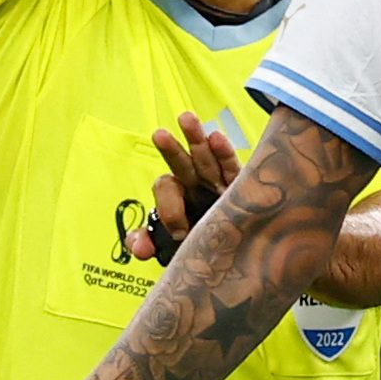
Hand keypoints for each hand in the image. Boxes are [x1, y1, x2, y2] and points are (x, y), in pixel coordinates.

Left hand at [131, 112, 241, 263]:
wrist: (234, 260)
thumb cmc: (201, 247)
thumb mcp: (172, 249)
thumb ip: (149, 243)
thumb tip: (139, 246)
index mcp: (179, 197)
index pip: (167, 189)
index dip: (169, 207)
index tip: (178, 231)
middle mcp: (197, 187)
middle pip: (182, 164)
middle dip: (171, 149)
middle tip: (158, 134)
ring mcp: (219, 185)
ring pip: (206, 160)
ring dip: (196, 139)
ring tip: (186, 118)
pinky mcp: (241, 189)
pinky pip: (232, 169)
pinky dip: (224, 153)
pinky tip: (216, 137)